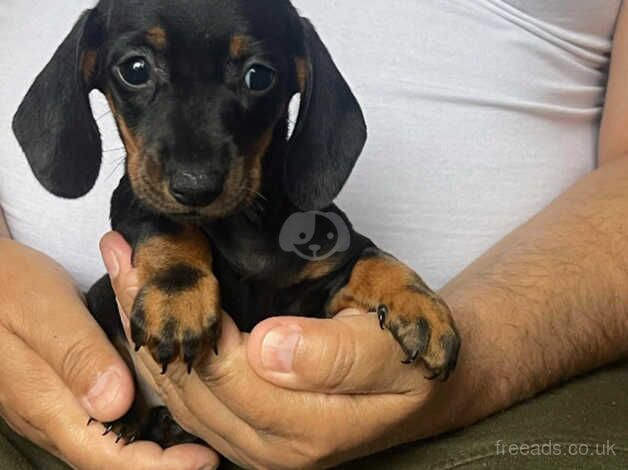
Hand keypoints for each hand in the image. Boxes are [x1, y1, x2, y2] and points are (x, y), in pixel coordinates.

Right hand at [0, 239, 218, 469]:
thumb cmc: (8, 284)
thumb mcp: (44, 310)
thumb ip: (77, 356)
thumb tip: (116, 403)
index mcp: (48, 404)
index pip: (108, 458)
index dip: (159, 467)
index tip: (203, 458)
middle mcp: (49, 416)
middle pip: (110, 460)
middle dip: (161, 464)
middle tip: (208, 453)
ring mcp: (50, 407)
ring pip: (104, 445)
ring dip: (150, 448)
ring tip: (193, 439)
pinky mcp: (56, 392)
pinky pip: (97, 424)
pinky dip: (134, 427)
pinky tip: (158, 413)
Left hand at [102, 232, 475, 467]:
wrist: (419, 384)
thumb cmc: (411, 353)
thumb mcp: (396, 345)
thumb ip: (338, 355)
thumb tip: (267, 350)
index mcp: (313, 429)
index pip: (230, 377)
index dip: (191, 322)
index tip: (159, 261)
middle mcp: (275, 449)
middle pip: (192, 387)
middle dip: (153, 317)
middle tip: (122, 250)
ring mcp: (256, 446)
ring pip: (179, 395)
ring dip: (146, 332)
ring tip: (122, 270)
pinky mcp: (246, 433)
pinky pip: (188, 400)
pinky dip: (160, 353)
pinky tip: (144, 312)